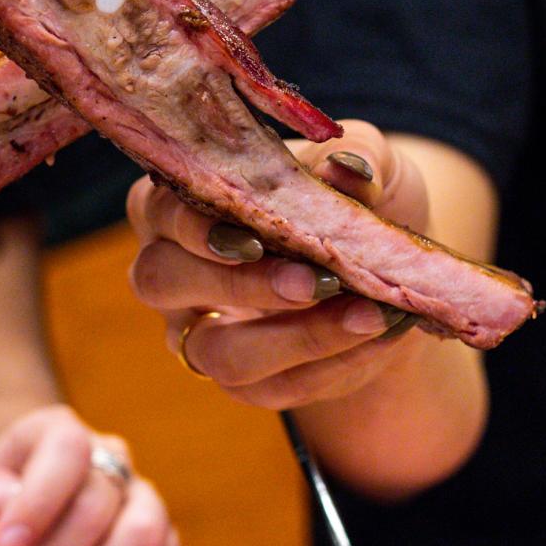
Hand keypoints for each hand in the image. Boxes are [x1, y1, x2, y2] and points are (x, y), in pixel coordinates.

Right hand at [127, 122, 429, 409]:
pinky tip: (379, 336)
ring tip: (367, 316)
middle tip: (315, 282)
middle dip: (239, 285)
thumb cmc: (353, 203)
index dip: (197, 228)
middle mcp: (170, 266)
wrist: (386, 273)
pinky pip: (270, 390)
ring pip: (214, 353)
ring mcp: (198, 330)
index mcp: (179, 200)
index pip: (159, 210)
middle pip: (162, 282)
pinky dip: (331, 365)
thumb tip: (349, 168)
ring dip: (295, 339)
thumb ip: (360, 155)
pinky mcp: (241, 380)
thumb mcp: (370, 167)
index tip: (258, 237)